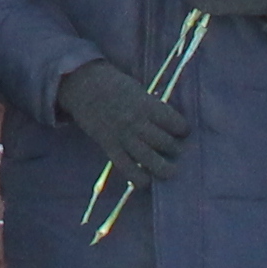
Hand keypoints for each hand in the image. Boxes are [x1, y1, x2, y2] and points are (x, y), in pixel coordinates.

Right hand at [55, 59, 188, 185]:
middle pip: (165, 143)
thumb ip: (153, 109)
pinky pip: (126, 167)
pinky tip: (145, 181)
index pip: (174, 123)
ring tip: (170, 171)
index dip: (183, 129)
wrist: (83, 86)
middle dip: (176, 150)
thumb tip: (170, 127)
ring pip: (149, 159)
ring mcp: (123, 136)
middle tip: (177, 151)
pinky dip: (138, 178)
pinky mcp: (109, 146)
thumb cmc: (115, 86)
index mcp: (146, 105)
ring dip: (164, 168)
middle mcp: (137, 122)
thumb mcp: (139, 92)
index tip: (183, 132)